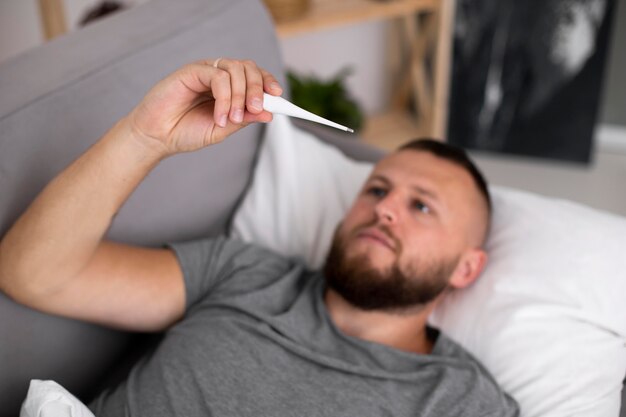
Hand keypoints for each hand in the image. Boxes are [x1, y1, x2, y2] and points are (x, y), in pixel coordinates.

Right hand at [126, 58, 282, 156]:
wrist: (158, 137)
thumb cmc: (186, 132)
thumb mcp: (223, 129)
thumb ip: (244, 119)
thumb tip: (268, 113)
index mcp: (229, 89)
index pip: (254, 76)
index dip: (268, 82)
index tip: (278, 96)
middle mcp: (219, 76)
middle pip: (248, 68)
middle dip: (257, 88)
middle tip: (257, 108)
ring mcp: (206, 72)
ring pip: (235, 69)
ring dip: (240, 95)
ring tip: (232, 117)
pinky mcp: (192, 71)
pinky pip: (217, 76)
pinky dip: (224, 97)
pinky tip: (219, 116)